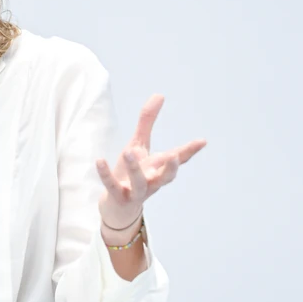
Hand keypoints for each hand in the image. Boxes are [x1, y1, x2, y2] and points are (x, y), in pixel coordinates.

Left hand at [96, 94, 205, 230]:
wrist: (116, 206)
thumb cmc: (131, 173)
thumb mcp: (138, 145)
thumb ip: (147, 122)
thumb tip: (159, 95)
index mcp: (159, 169)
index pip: (177, 159)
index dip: (190, 151)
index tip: (202, 141)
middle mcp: (151, 181)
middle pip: (165, 177)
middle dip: (171, 168)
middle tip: (175, 156)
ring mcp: (135, 191)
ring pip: (139, 183)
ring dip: (135, 169)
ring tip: (129, 152)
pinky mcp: (117, 196)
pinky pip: (111, 186)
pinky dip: (105, 174)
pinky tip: (99, 160)